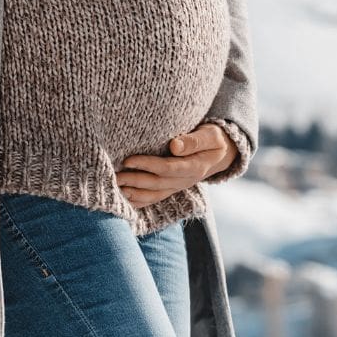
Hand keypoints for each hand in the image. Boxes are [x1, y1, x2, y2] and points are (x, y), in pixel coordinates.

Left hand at [116, 122, 239, 207]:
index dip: (147, 165)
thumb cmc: (214, 139)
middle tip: (114, 176)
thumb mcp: (210, 136)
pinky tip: (124, 200)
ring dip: (134, 193)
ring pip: (154, 195)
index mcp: (195, 167)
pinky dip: (139, 201)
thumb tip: (174, 145)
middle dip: (134, 181)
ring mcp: (178, 187)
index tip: (128, 160)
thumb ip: (193, 141)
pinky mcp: (172, 188)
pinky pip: (155, 198)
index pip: (167, 168)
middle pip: (157, 184)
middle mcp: (186, 181)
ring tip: (114, 188)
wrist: (222, 154)